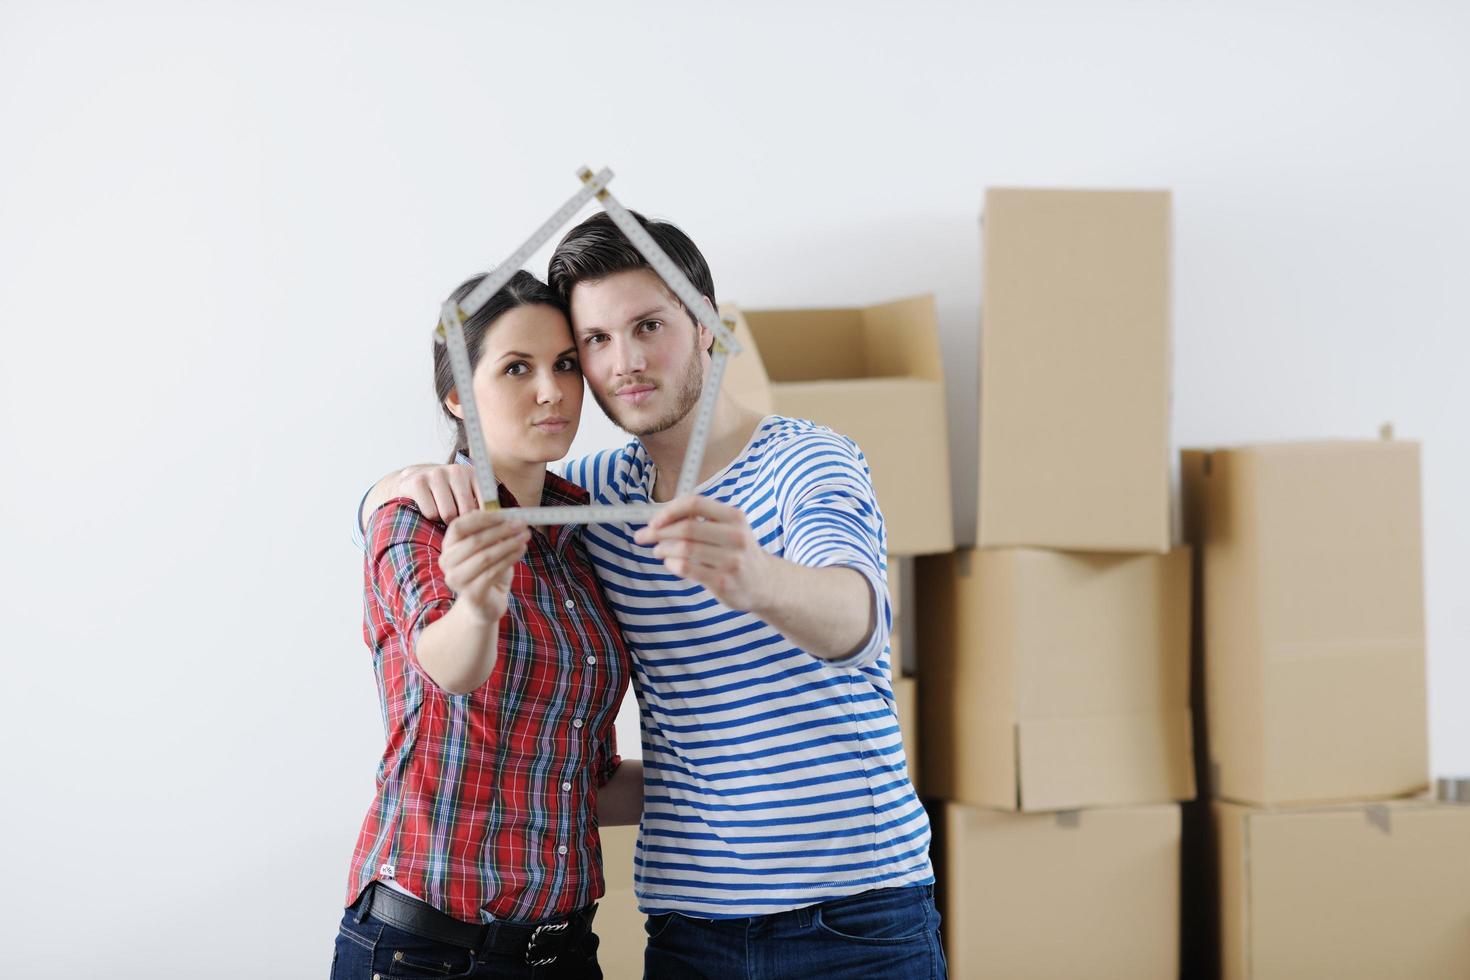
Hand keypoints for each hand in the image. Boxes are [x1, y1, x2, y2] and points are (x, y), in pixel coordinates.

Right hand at [393, 463, 480, 521]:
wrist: (417, 477)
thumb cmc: (449, 493)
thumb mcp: (468, 495)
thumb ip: (481, 507)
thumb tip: (490, 523)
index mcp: (473, 473)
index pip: (486, 503)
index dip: (481, 519)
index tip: (477, 525)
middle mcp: (456, 471)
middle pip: (467, 511)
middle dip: (462, 521)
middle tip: (456, 520)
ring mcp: (436, 474)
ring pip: (448, 514)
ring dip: (445, 520)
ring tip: (443, 513)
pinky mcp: (418, 483)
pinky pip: (431, 513)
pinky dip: (430, 517)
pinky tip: (430, 508)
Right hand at [439, 511, 529, 624]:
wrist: (485, 603)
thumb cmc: (486, 571)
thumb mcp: (488, 547)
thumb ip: (490, 530)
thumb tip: (506, 514)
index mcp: (448, 546)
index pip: (459, 526)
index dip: (482, 519)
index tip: (506, 516)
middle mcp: (447, 562)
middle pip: (474, 541)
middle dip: (501, 531)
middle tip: (522, 525)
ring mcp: (457, 579)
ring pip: (485, 557)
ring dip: (508, 544)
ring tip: (525, 538)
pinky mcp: (471, 594)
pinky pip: (492, 573)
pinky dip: (509, 559)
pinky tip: (521, 551)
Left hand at [634, 495, 772, 611]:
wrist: (765, 583)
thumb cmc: (738, 552)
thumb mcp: (730, 528)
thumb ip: (701, 520)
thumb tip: (659, 518)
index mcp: (734, 517)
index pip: (695, 503)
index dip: (670, 510)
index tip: (653, 520)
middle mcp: (735, 536)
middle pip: (686, 527)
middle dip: (658, 532)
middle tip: (643, 536)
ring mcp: (730, 561)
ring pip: (684, 549)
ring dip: (663, 549)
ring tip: (658, 551)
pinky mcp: (723, 582)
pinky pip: (687, 568)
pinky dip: (672, 564)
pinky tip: (671, 563)